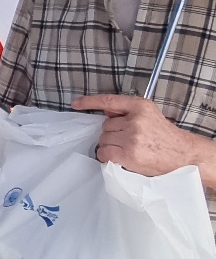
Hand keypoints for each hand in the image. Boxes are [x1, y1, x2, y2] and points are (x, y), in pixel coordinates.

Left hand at [73, 94, 200, 176]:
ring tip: (126, 150)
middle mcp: (134, 120)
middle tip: (126, 141)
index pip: (108, 101)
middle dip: (111, 133)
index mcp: (140, 106)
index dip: (89, 102)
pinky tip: (119, 157)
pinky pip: (104, 153)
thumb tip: (105, 112)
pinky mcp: (128, 154)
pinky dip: (106, 156)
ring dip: (109, 146)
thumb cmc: (164, 136)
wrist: (183, 155)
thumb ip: (128, 112)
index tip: (76, 104)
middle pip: (105, 126)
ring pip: (103, 140)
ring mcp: (131, 137)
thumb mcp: (149, 115)